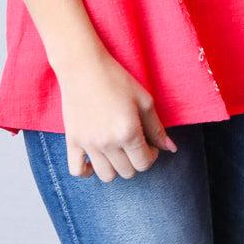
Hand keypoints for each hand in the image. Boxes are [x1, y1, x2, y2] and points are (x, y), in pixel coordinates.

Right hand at [56, 46, 177, 181]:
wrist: (82, 67)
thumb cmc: (116, 79)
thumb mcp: (144, 100)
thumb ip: (157, 128)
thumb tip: (171, 149)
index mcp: (128, 132)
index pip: (145, 162)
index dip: (152, 155)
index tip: (149, 143)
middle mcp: (108, 142)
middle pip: (128, 172)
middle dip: (136, 160)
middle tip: (134, 143)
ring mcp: (88, 144)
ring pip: (106, 176)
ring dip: (116, 168)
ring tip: (117, 151)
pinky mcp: (72, 141)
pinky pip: (77, 170)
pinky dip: (87, 171)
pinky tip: (95, 161)